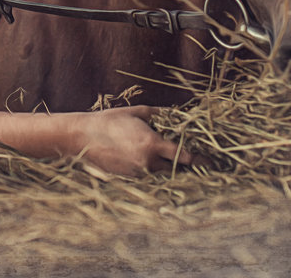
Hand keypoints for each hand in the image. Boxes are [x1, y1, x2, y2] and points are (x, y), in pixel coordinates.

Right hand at [68, 106, 191, 175]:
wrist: (83, 137)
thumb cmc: (110, 120)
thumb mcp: (136, 112)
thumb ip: (159, 114)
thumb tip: (176, 113)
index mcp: (152, 144)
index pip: (183, 156)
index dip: (198, 159)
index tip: (208, 161)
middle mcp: (147, 162)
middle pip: (175, 169)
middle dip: (183, 164)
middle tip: (190, 158)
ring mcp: (137, 172)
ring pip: (161, 174)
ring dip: (166, 167)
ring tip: (166, 157)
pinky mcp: (128, 177)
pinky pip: (147, 176)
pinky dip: (151, 170)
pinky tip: (146, 159)